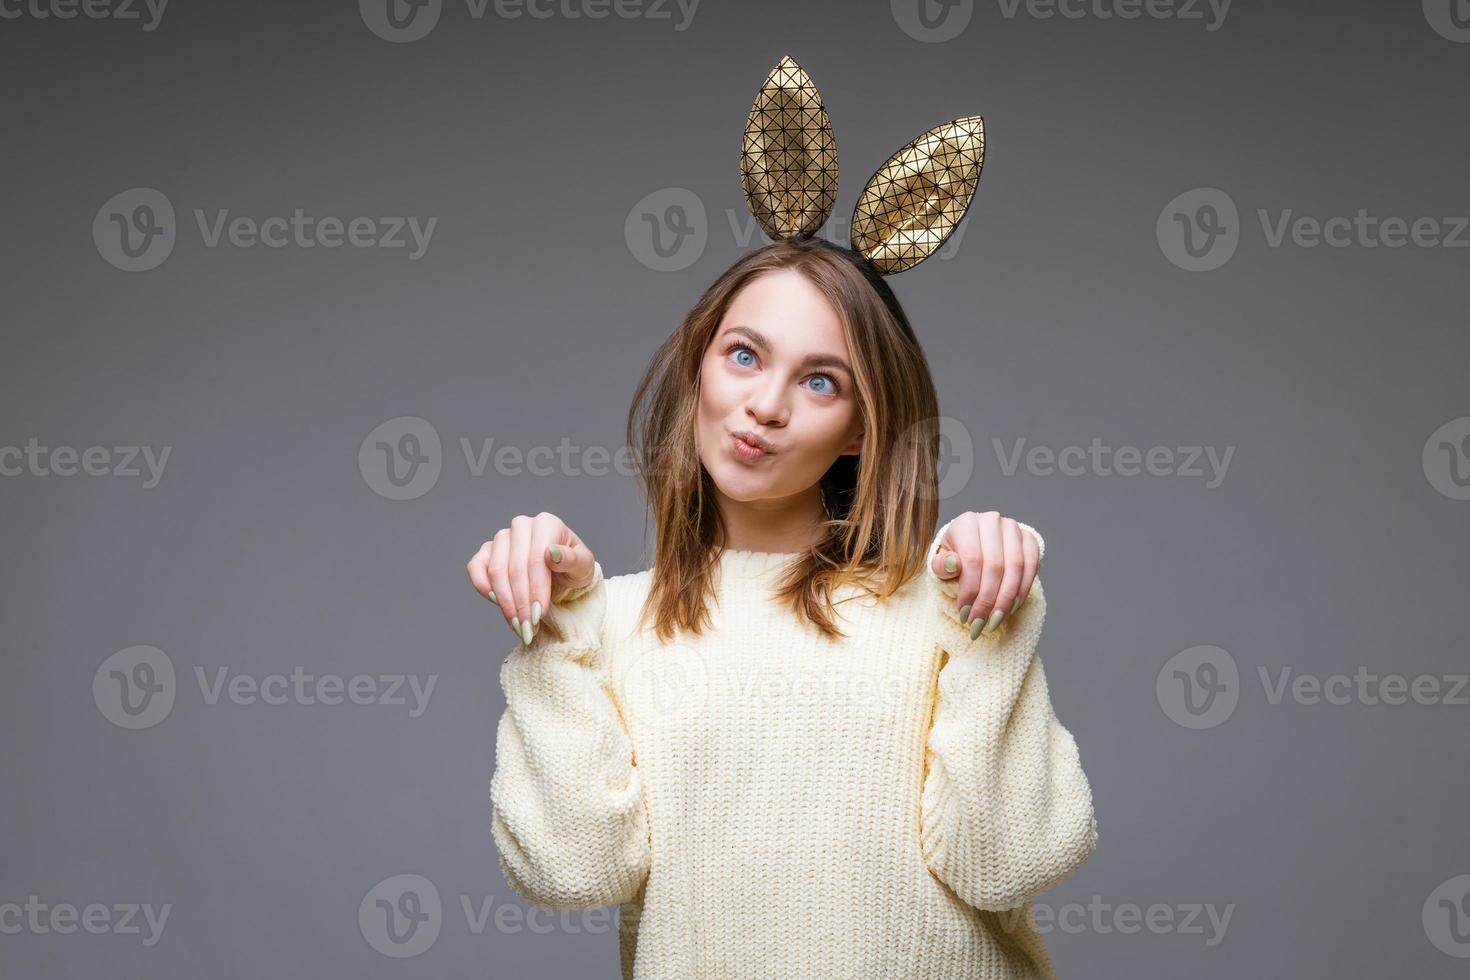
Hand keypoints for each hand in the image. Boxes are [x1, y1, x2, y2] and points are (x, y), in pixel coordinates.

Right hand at [466, 512, 596, 646]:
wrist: (561, 572)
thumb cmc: (573, 567)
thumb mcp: (583, 566)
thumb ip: (572, 559)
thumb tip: (551, 553)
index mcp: (547, 523)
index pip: (536, 559)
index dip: (536, 589)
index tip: (539, 614)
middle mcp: (522, 526)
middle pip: (515, 568)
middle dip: (521, 602)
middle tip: (527, 627)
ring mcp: (502, 537)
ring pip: (496, 571)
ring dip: (505, 602)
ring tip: (517, 624)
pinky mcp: (487, 551)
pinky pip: (475, 567)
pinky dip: (482, 586)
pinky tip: (496, 603)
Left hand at [931, 510, 1040, 638]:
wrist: (975, 547)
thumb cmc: (955, 557)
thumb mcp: (941, 563)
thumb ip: (941, 566)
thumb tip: (952, 564)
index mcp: (966, 522)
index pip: (972, 559)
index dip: (970, 590)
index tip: (965, 615)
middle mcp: (991, 520)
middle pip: (995, 565)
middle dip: (988, 600)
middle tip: (980, 624)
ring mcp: (1013, 527)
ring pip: (1015, 566)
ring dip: (1006, 599)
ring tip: (995, 620)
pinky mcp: (1029, 538)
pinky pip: (1031, 565)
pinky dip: (1023, 589)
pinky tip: (1011, 608)